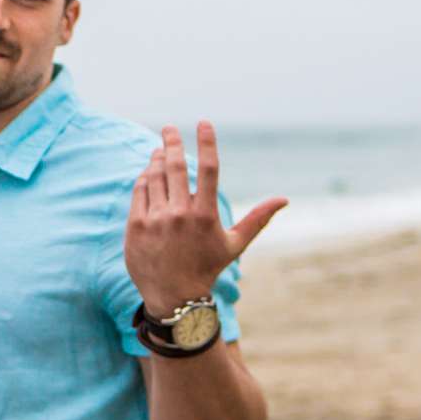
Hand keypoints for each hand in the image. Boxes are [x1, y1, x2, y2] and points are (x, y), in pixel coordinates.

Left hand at [126, 122, 287, 317]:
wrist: (173, 296)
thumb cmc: (207, 267)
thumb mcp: (235, 244)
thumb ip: (258, 218)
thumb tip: (284, 199)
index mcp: (206, 215)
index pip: (209, 168)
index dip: (206, 142)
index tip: (204, 123)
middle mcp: (180, 214)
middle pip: (175, 166)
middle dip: (171, 142)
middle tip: (169, 128)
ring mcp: (156, 219)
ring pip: (154, 177)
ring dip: (155, 159)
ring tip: (158, 150)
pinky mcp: (136, 226)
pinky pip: (139, 192)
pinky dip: (144, 178)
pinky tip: (148, 172)